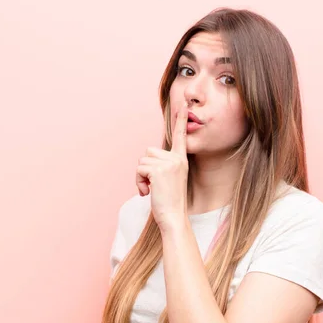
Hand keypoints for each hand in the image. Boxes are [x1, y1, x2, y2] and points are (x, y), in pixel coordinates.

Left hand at [136, 102, 188, 229]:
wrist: (173, 217)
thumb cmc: (169, 201)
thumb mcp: (170, 179)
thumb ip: (163, 165)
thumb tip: (149, 158)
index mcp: (181, 160)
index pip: (180, 137)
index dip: (181, 121)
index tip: (183, 106)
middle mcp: (177, 159)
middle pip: (149, 151)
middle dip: (145, 168)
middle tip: (152, 184)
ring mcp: (168, 164)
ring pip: (142, 160)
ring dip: (141, 176)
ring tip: (151, 189)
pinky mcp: (158, 171)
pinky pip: (139, 169)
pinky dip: (139, 182)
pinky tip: (148, 192)